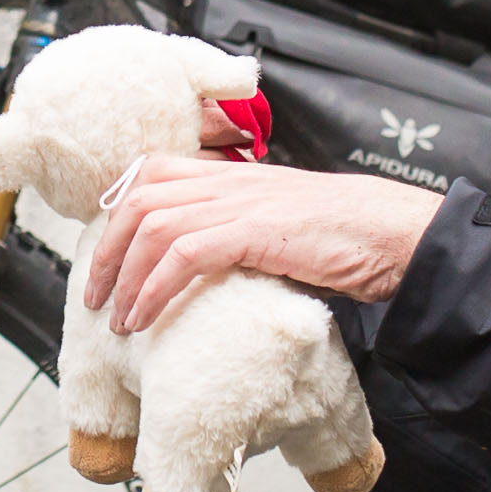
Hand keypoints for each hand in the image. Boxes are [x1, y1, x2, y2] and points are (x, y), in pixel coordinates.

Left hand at [80, 156, 442, 338]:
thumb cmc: (348, 236)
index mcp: (234, 175)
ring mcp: (241, 202)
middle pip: (139, 197)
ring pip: (152, 224)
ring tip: (117, 319)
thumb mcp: (282, 225)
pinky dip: (154, 289)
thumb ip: (244, 234)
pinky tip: (147, 319)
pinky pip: (184, 254)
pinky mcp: (255, 229)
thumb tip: (214, 269)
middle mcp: (230, 180)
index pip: (152, 171)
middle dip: (107, 249)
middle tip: (96, 295)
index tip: (106, 252)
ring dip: (124, 276)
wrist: (395, 232)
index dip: (118, 208)